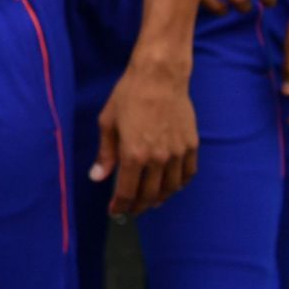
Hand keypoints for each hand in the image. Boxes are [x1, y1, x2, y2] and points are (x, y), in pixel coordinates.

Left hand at [92, 55, 196, 217]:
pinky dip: (179, 184)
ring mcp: (177, 153)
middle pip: (150, 195)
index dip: (120, 206)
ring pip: (171, 188)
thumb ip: (104, 154)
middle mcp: (158, 158)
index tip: (115, 211)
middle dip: (139, 207)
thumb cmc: (128, 95)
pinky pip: (188, 174)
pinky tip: (171, 185)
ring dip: (159, 199)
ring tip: (150, 202)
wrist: (160, 77)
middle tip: (131, 210)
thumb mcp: (108, 123)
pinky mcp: (191, 145)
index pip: (128, 192)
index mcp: (133, 154)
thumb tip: (97, 178)